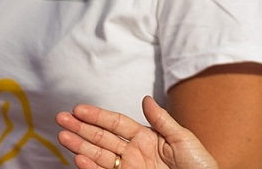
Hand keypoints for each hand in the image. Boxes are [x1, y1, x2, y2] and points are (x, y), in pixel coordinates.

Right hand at [56, 96, 217, 168]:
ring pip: (99, 155)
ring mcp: (129, 168)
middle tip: (61, 118)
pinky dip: (91, 167)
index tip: (79, 109)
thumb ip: (162, 120)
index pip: (117, 124)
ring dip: (80, 145)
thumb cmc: (199, 165)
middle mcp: (134, 152)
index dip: (98, 116)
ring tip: (63, 136)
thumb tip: (146, 99)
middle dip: (82, 128)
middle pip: (102, 137)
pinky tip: (80, 157)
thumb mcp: (183, 139)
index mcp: (147, 137)